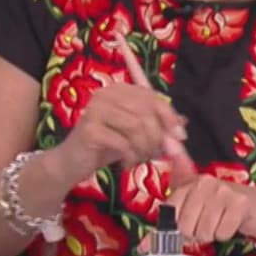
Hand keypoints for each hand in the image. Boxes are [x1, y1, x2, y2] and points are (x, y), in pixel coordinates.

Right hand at [47, 83, 186, 180]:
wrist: (72, 163)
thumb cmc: (104, 147)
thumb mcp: (134, 135)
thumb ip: (156, 126)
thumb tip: (183, 124)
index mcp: (117, 90)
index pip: (150, 96)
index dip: (168, 116)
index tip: (179, 137)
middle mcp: (105, 94)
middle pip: (145, 111)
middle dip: (156, 137)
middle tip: (154, 155)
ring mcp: (95, 110)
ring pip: (136, 127)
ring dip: (144, 149)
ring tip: (138, 159)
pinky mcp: (90, 129)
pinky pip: (123, 143)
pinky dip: (131, 157)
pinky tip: (126, 164)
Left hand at [166, 176, 255, 243]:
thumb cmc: (222, 209)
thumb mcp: (194, 209)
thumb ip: (169, 225)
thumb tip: (143, 248)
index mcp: (188, 183)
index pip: (169, 213)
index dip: (177, 227)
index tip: (189, 225)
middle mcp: (203, 183)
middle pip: (185, 226)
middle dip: (196, 234)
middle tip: (207, 225)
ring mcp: (222, 192)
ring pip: (204, 232)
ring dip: (212, 235)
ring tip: (219, 223)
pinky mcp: (239, 204)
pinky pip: (222, 233)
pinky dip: (225, 235)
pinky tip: (231, 224)